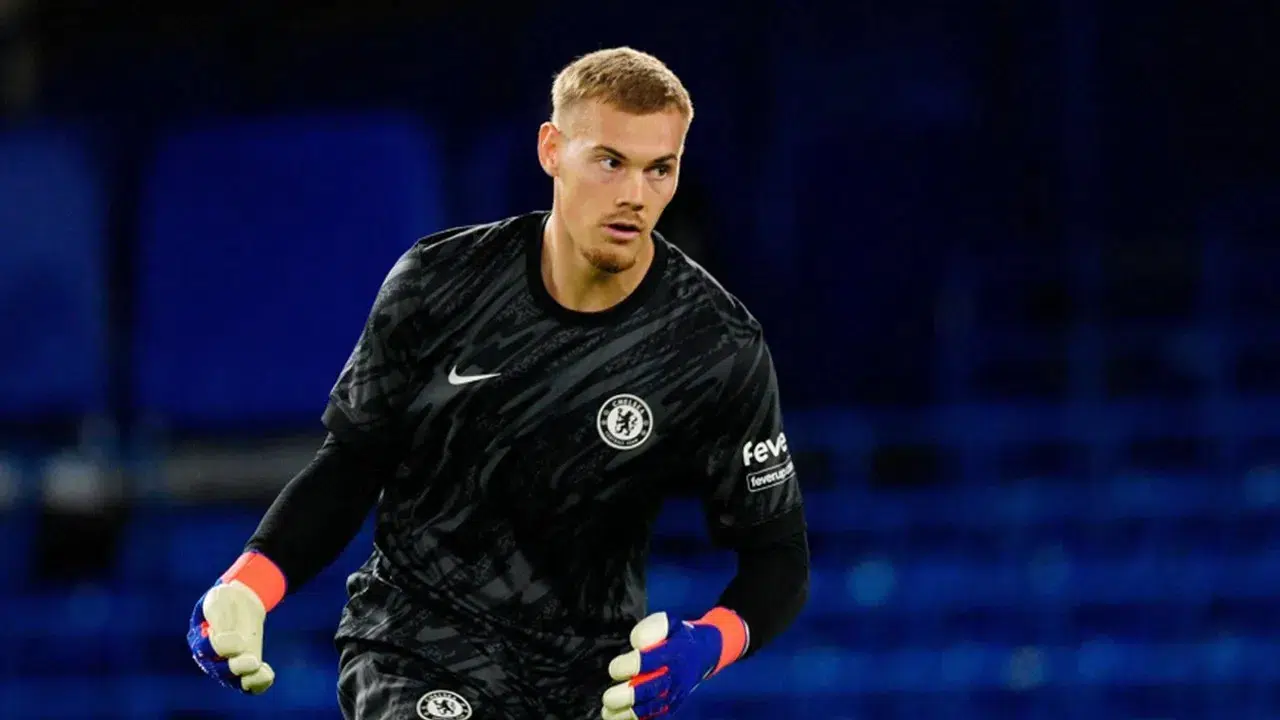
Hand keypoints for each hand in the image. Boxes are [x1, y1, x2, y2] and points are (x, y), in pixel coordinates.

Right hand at [186, 552, 285, 693]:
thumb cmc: (226, 600)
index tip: (238, 640)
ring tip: (261, 669)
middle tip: (254, 660)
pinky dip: (259, 683)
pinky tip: (268, 673)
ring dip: (249, 679)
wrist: (242, 601)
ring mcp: (229, 666)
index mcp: (199, 640)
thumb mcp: (219, 599)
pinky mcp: (246, 669)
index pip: (205, 651)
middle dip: (236, 668)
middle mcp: (212, 659)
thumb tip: (223, 637)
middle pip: (220, 671)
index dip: (221, 648)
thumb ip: (218, 616)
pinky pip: (251, 685)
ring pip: (236, 682)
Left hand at [601, 608, 746, 718]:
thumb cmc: (678, 638)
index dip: (629, 667)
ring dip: (628, 714)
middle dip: (628, 696)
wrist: (702, 654)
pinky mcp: (672, 706)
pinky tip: (620, 719)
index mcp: (674, 653)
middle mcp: (676, 676)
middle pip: (651, 691)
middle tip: (608, 698)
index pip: (650, 661)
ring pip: (652, 709)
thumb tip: (637, 643)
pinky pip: (658, 717)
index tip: (614, 668)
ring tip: (608, 712)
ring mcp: (675, 694)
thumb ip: (653, 627)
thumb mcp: (670, 623)